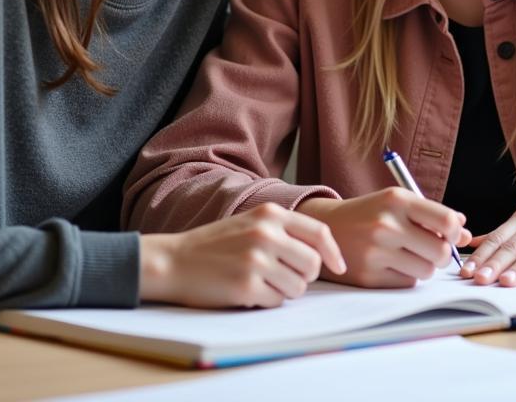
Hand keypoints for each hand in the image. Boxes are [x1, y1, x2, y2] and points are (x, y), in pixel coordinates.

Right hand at [139, 202, 344, 307]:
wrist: (175, 260)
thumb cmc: (217, 244)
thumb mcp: (252, 222)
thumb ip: (285, 230)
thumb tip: (324, 252)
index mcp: (271, 214)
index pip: (319, 232)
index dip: (334, 253)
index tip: (340, 267)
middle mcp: (266, 233)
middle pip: (312, 264)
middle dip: (304, 276)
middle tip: (285, 277)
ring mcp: (256, 259)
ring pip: (298, 287)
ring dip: (284, 290)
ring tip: (262, 282)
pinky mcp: (246, 285)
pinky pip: (276, 301)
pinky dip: (266, 301)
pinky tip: (247, 290)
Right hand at [298, 188, 470, 287]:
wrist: (328, 227)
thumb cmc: (371, 213)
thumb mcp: (399, 203)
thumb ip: (433, 216)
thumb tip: (466, 235)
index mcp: (398, 200)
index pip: (446, 221)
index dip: (455, 232)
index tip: (450, 234)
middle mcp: (387, 224)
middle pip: (441, 251)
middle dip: (443, 254)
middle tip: (432, 250)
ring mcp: (376, 252)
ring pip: (426, 270)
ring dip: (424, 266)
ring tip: (409, 255)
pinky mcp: (368, 276)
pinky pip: (407, 283)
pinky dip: (406, 276)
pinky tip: (393, 264)